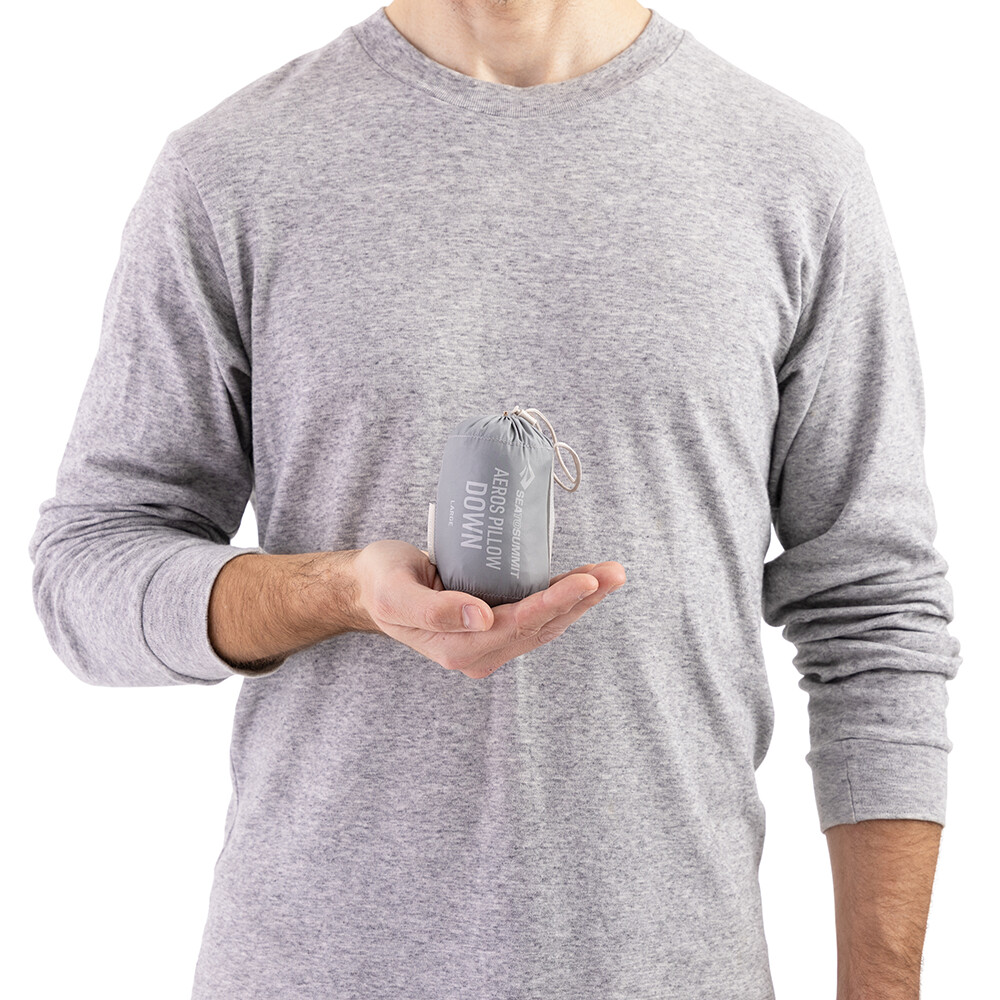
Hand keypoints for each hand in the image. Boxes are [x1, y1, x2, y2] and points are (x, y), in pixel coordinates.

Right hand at [352, 539, 625, 678]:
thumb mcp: (397, 593)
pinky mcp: (494, 625)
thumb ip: (435, 610)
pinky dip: (562, 597)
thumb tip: (483, 617)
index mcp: (459, 649)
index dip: (555, 602)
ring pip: (546, 623)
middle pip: (542, 626)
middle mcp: (480, 651)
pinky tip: (585, 581)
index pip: (519, 625)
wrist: (370, 588)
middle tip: (614, 572)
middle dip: (581, 599)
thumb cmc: (380, 583)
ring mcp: (489, 641)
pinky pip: (535, 614)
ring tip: (611, 574)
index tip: (586, 580)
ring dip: (580, 600)